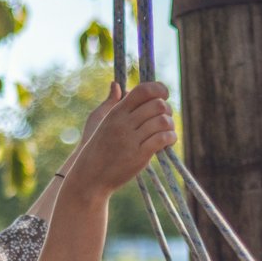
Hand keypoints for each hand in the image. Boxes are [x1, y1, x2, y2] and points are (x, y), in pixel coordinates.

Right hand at [68, 81, 175, 197]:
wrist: (90, 176)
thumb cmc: (98, 148)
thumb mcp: (101, 122)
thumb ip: (112, 103)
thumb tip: (116, 84)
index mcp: (116, 112)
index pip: (142, 90)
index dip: (159, 89)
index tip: (164, 95)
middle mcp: (123, 123)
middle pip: (157, 105)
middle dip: (167, 110)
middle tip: (166, 118)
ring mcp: (131, 139)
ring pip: (162, 121)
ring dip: (170, 125)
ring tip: (167, 131)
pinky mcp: (139, 155)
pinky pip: (162, 138)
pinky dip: (170, 137)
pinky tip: (168, 141)